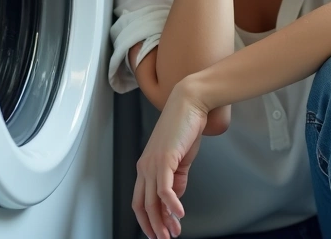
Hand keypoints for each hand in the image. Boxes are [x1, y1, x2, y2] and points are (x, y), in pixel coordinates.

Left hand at [133, 79, 208, 238]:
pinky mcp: (164, 160)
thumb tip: (174, 199)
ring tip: (173, 232)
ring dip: (164, 220)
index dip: (147, 220)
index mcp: (146, 166)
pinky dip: (172, 205)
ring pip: (152, 201)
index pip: (140, 201)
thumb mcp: (180, 159)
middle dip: (154, 226)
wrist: (190, 104)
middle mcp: (144, 167)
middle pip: (143, 205)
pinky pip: (164, 189)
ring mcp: (152, 163)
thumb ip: (176, 179)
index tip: (158, 233)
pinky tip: (180, 214)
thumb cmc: (185, 127)